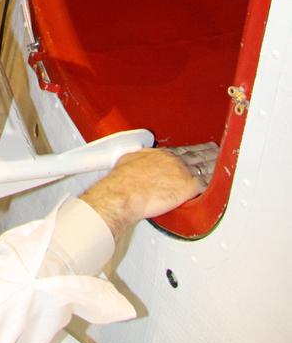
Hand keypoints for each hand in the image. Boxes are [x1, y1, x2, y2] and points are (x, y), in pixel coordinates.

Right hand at [81, 144, 218, 240]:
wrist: (124, 192)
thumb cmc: (122, 181)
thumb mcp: (129, 162)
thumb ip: (139, 162)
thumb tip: (136, 166)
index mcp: (159, 154)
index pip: (178, 151)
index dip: (188, 151)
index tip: (193, 151)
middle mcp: (172, 160)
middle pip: (193, 155)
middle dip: (204, 152)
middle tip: (214, 149)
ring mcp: (181, 173)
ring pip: (202, 166)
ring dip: (213, 164)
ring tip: (219, 163)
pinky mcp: (188, 187)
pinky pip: (205, 184)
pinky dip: (213, 183)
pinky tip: (219, 183)